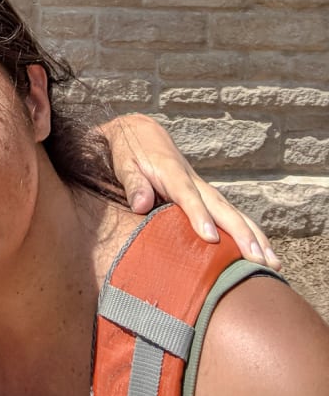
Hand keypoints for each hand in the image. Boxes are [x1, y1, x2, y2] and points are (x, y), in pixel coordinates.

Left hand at [102, 112, 279, 268]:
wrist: (141, 132)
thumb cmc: (128, 150)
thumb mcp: (123, 162)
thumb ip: (132, 182)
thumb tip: (141, 205)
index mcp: (170, 173)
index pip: (187, 195)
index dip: (198, 215)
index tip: (210, 237)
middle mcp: (192, 181)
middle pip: (220, 207)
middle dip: (240, 232)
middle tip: (257, 259)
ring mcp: (202, 188)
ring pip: (231, 212)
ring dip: (253, 236)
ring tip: (272, 263)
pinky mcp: (205, 196)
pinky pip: (230, 214)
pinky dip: (249, 232)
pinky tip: (264, 253)